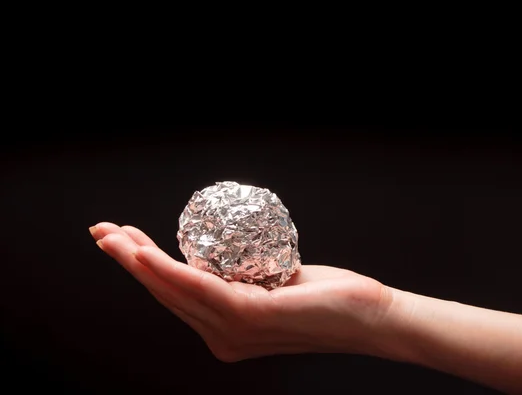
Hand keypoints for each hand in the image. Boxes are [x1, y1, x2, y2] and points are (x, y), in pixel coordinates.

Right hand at [89, 222, 392, 361]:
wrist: (370, 317)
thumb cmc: (330, 298)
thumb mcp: (278, 279)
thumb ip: (249, 272)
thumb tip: (233, 249)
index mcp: (227, 326)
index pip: (178, 293)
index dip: (146, 267)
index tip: (125, 240)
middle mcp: (223, 335)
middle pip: (166, 293)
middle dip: (130, 261)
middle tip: (103, 232)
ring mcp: (233, 331)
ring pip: (174, 290)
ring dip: (138, 262)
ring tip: (113, 238)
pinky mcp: (248, 319)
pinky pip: (199, 289)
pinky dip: (168, 270)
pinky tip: (144, 254)